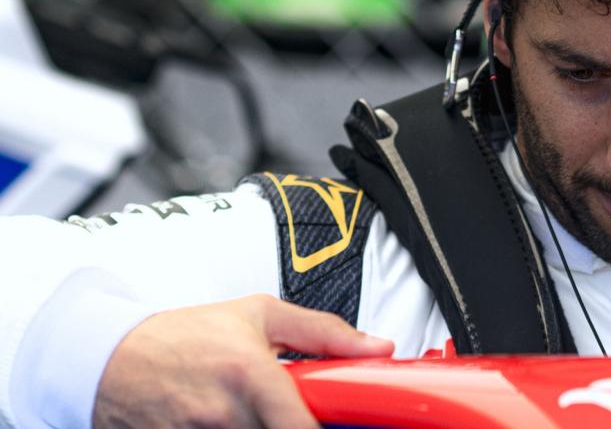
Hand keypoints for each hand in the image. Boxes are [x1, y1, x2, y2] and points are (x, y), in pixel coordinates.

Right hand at [92, 294, 394, 427]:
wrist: (109, 357)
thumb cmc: (186, 334)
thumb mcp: (260, 315)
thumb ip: (326, 333)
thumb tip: (379, 347)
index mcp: (250, 374)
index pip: (302, 428)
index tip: (333, 423)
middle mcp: (223, 413)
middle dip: (292, 426)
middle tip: (291, 410)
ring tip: (256, 413)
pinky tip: (229, 421)